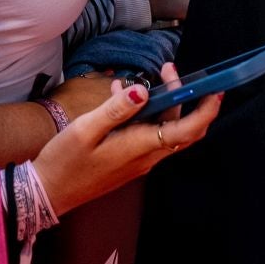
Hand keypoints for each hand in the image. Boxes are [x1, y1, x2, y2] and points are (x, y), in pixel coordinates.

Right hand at [31, 65, 218, 213]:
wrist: (48, 193)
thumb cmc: (64, 162)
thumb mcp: (85, 130)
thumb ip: (116, 109)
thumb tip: (143, 89)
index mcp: (139, 148)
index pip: (186, 130)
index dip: (205, 111)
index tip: (216, 90)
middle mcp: (146, 157)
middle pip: (181, 128)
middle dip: (183, 97)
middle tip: (168, 69)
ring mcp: (138, 161)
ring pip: (166, 130)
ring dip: (163, 104)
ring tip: (145, 78)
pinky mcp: (129, 161)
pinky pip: (149, 136)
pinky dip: (146, 114)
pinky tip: (122, 99)